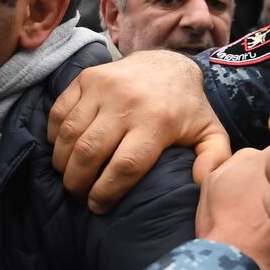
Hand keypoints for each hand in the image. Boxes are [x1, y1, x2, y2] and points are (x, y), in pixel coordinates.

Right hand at [48, 50, 230, 214]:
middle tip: (79, 195)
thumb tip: (204, 182)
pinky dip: (55, 136)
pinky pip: (59, 112)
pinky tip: (63, 150)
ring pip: (70, 135)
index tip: (98, 206)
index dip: (106, 192)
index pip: (125, 166)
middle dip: (78, 182)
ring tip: (69, 177)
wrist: (167, 62)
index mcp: (158, 121)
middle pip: (90, 152)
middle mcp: (128, 102)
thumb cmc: (186, 108)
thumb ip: (215, 158)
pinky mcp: (86, 78)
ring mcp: (103, 87)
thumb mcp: (210, 132)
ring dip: (63, 163)